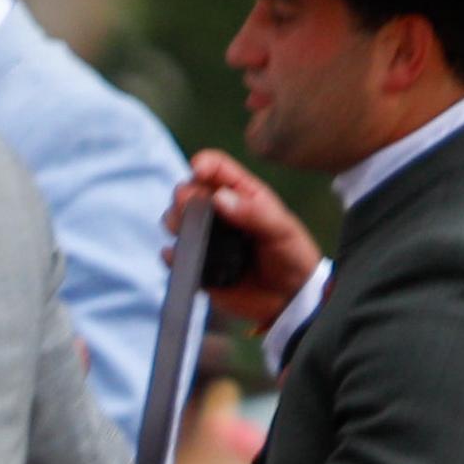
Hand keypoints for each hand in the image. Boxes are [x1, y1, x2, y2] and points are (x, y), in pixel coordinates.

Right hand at [169, 156, 321, 323]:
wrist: (290, 299)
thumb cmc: (292, 255)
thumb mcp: (282, 230)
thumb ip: (254, 213)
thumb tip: (218, 198)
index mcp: (242, 194)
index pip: (216, 168)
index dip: (204, 164)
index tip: (197, 171)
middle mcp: (219, 212)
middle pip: (187, 192)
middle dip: (184, 197)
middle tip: (190, 208)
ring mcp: (206, 238)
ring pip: (175, 220)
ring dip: (175, 222)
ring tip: (187, 232)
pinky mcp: (198, 265)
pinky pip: (174, 256)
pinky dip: (172, 255)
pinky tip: (181, 257)